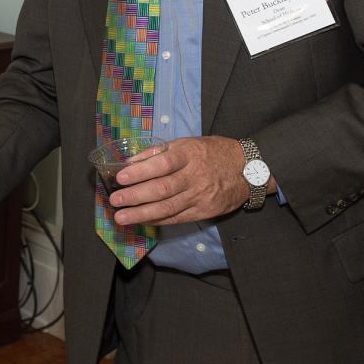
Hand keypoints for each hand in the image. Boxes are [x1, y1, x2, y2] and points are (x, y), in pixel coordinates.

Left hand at [108, 135, 249, 225]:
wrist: (248, 169)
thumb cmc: (212, 152)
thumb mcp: (187, 143)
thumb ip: (158, 152)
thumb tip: (130, 162)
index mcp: (190, 154)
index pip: (162, 163)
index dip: (141, 172)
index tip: (121, 178)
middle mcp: (195, 176)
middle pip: (162, 189)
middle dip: (135, 196)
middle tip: (115, 201)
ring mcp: (201, 196)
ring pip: (168, 207)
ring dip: (141, 214)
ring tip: (122, 217)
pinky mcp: (204, 211)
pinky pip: (177, 218)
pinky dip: (157, 220)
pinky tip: (142, 220)